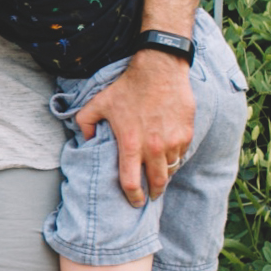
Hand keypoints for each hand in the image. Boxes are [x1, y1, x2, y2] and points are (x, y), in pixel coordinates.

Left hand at [75, 49, 196, 206]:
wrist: (159, 68)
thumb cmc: (127, 86)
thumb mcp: (98, 103)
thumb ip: (85, 124)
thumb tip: (83, 140)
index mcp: (130, 144)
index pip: (131, 182)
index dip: (132, 196)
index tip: (134, 202)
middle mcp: (153, 147)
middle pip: (157, 182)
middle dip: (153, 193)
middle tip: (150, 196)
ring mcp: (173, 141)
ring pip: (171, 169)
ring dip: (164, 175)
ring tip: (159, 176)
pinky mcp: (187, 133)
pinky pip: (181, 154)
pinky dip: (175, 158)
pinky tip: (168, 155)